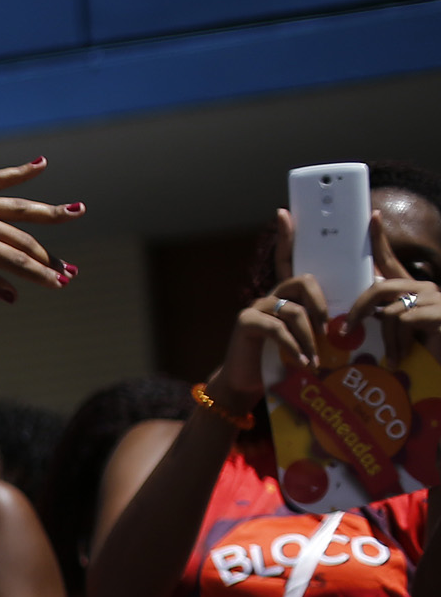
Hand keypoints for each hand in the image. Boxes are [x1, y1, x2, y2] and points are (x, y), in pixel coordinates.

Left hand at [0, 158, 81, 303]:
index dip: (39, 274)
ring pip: (19, 207)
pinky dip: (20, 171)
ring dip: (49, 211)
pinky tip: (43, 163)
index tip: (59, 284)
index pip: (14, 261)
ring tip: (79, 211)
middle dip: (47, 256)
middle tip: (70, 271)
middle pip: (21, 238)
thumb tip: (14, 296)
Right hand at [213, 230, 327, 405]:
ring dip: (309, 338)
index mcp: (285, 296)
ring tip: (316, 359)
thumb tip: (349, 320)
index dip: (286, 236)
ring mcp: (256, 308)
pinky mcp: (246, 323)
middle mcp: (269, 296)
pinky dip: (294, 348)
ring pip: (294, 309)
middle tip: (328, 328)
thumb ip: (319, 324)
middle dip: (320, 304)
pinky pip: (278, 329)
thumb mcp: (303, 339)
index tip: (283, 213)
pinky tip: (302, 363)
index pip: (287, 260)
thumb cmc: (280, 360)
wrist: (247, 383)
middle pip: (302, 281)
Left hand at [355, 208, 440, 359]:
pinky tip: (401, 356)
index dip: (380, 239)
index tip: (373, 216)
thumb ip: (383, 319)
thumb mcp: (401, 331)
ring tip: (393, 356)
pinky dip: (398, 343)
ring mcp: (435, 299)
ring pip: (390, 312)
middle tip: (348, 330)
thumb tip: (352, 320)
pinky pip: (405, 321)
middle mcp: (424, 289)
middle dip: (359, 310)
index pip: (390, 260)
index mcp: (411, 289)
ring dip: (387, 339)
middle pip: (380, 288)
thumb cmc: (426, 347)